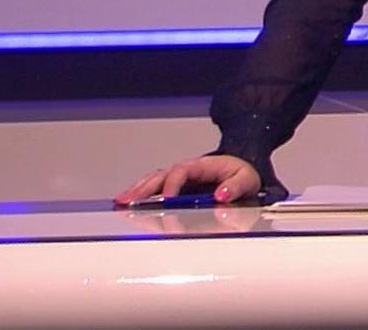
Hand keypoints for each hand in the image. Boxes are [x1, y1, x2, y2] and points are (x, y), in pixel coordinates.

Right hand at [114, 154, 260, 206]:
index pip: (182, 171)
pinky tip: (126, 202)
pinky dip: (139, 195)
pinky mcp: (175, 188)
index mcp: (202, 165)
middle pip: (161, 176)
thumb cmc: (241, 176)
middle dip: (145, 188)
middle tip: (130, 200)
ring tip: (121, 201)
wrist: (241, 174)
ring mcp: (178, 179)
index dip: (172, 185)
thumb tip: (222, 195)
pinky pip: (154, 189)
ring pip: (153, 182)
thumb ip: (235, 187)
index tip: (166, 200)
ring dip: (137, 191)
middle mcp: (186, 170)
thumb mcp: (246, 180)